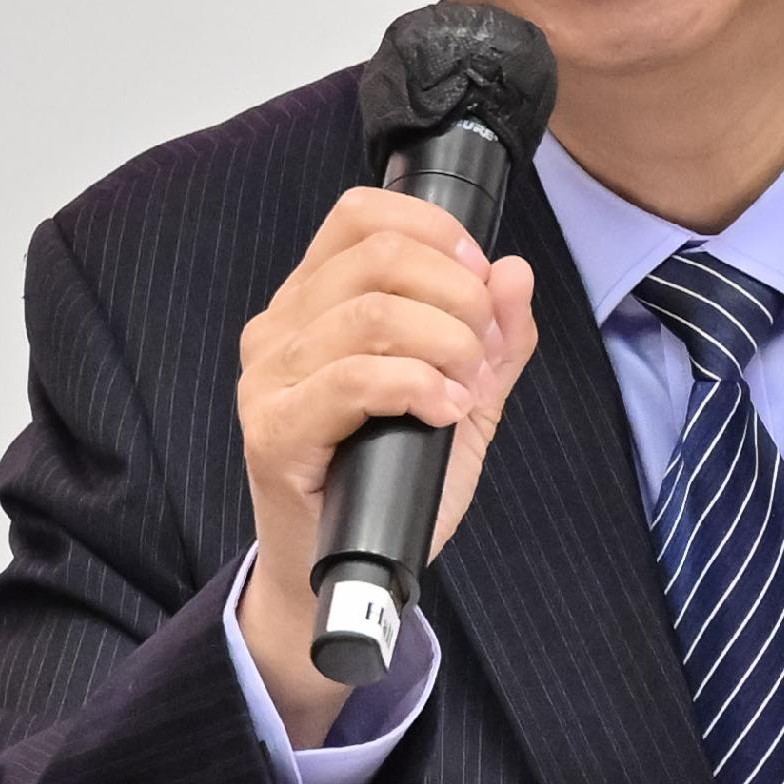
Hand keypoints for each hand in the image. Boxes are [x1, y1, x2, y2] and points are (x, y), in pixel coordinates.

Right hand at [234, 186, 539, 744]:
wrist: (338, 569)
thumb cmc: (389, 476)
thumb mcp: (459, 395)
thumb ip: (493, 337)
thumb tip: (514, 271)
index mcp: (314, 297)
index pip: (362, 214)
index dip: (435, 231)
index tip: (482, 278)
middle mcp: (281, 325)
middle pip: (379, 257)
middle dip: (458, 296)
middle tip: (484, 350)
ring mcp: (269, 377)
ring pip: (371, 314)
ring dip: (445, 344)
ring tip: (466, 386)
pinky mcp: (272, 430)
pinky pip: (352, 380)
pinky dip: (416, 386)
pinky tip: (442, 410)